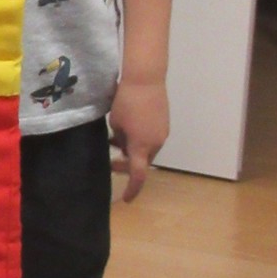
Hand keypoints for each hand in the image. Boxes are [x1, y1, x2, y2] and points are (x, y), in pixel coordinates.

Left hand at [108, 78, 168, 200]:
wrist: (146, 78)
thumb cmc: (126, 101)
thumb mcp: (115, 123)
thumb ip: (119, 139)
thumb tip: (121, 145)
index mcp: (141, 146)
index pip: (138, 175)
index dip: (132, 189)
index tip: (127, 199)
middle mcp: (156, 143)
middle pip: (142, 162)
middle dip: (127, 165)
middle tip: (112, 162)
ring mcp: (162, 133)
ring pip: (147, 150)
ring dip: (133, 151)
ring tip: (116, 142)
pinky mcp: (164, 123)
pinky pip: (152, 139)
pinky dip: (140, 140)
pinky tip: (128, 130)